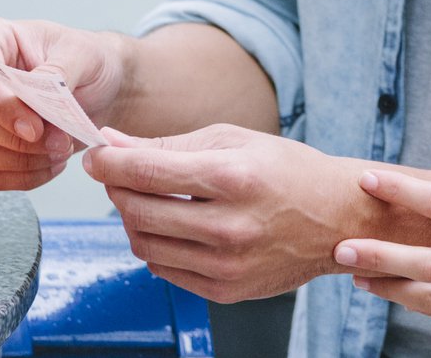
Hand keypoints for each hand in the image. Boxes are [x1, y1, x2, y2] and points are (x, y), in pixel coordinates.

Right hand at [0, 15, 128, 190]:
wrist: (97, 85)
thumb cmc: (85, 59)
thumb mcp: (82, 53)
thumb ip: (56, 72)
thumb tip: (31, 101)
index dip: (2, 105)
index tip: (36, 128)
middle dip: (18, 140)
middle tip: (61, 142)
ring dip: (22, 161)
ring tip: (61, 150)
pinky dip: (23, 177)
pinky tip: (51, 164)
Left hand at [82, 124, 366, 302]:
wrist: (336, 218)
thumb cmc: (287, 170)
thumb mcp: (232, 139)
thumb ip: (167, 145)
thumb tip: (113, 144)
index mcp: (231, 177)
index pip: (146, 172)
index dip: (108, 163)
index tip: (94, 156)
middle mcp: (229, 226)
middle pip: (138, 211)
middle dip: (116, 188)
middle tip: (119, 174)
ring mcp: (227, 265)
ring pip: (144, 245)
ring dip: (132, 219)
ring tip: (147, 200)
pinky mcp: (226, 291)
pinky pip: (165, 270)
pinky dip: (156, 246)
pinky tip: (170, 227)